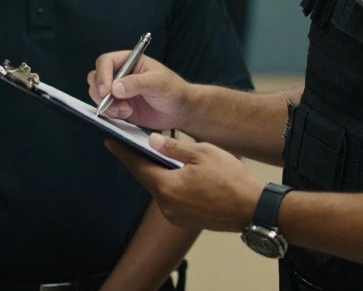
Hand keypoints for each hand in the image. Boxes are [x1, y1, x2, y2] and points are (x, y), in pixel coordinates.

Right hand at [87, 52, 192, 130]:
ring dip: (107, 104)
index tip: (107, 90)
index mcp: (129, 61)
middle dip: (100, 92)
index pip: (105, 62)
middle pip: (96, 77)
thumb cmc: (173, 90)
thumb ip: (137, 83)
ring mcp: (118, 91)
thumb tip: (115, 88)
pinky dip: (111, 113)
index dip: (102, 74)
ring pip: (98, 95)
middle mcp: (120, 74)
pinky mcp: (119, 107)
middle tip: (112, 102)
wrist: (180, 111)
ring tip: (125, 110)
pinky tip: (127, 114)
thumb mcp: (158, 83)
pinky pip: (105, 109)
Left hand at [106, 134, 261, 232]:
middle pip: (147, 178)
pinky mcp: (185, 220)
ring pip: (159, 189)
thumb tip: (152, 141)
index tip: (110, 141)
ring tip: (153, 157)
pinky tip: (174, 175)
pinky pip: (170, 199)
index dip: (124, 152)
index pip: (138, 165)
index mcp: (167, 186)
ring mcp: (175, 215)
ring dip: (156, 174)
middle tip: (129, 145)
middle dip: (139, 162)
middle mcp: (166, 205)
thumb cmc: (230, 178)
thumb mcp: (203, 153)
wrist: (251, 209)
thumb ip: (175, 147)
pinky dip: (168, 186)